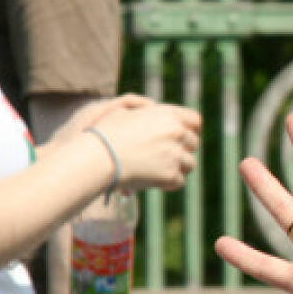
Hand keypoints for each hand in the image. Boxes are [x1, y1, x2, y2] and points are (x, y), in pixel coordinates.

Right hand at [87, 96, 201, 189]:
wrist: (97, 157)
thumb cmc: (104, 134)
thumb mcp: (122, 112)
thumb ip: (142, 111)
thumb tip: (152, 110)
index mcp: (168, 115)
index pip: (195, 120)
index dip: (190, 129)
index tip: (183, 137)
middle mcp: (177, 133)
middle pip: (194, 143)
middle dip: (183, 149)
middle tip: (167, 155)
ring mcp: (175, 154)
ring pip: (190, 163)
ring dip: (178, 167)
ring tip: (160, 169)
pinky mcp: (170, 174)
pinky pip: (179, 181)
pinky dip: (168, 183)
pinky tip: (156, 181)